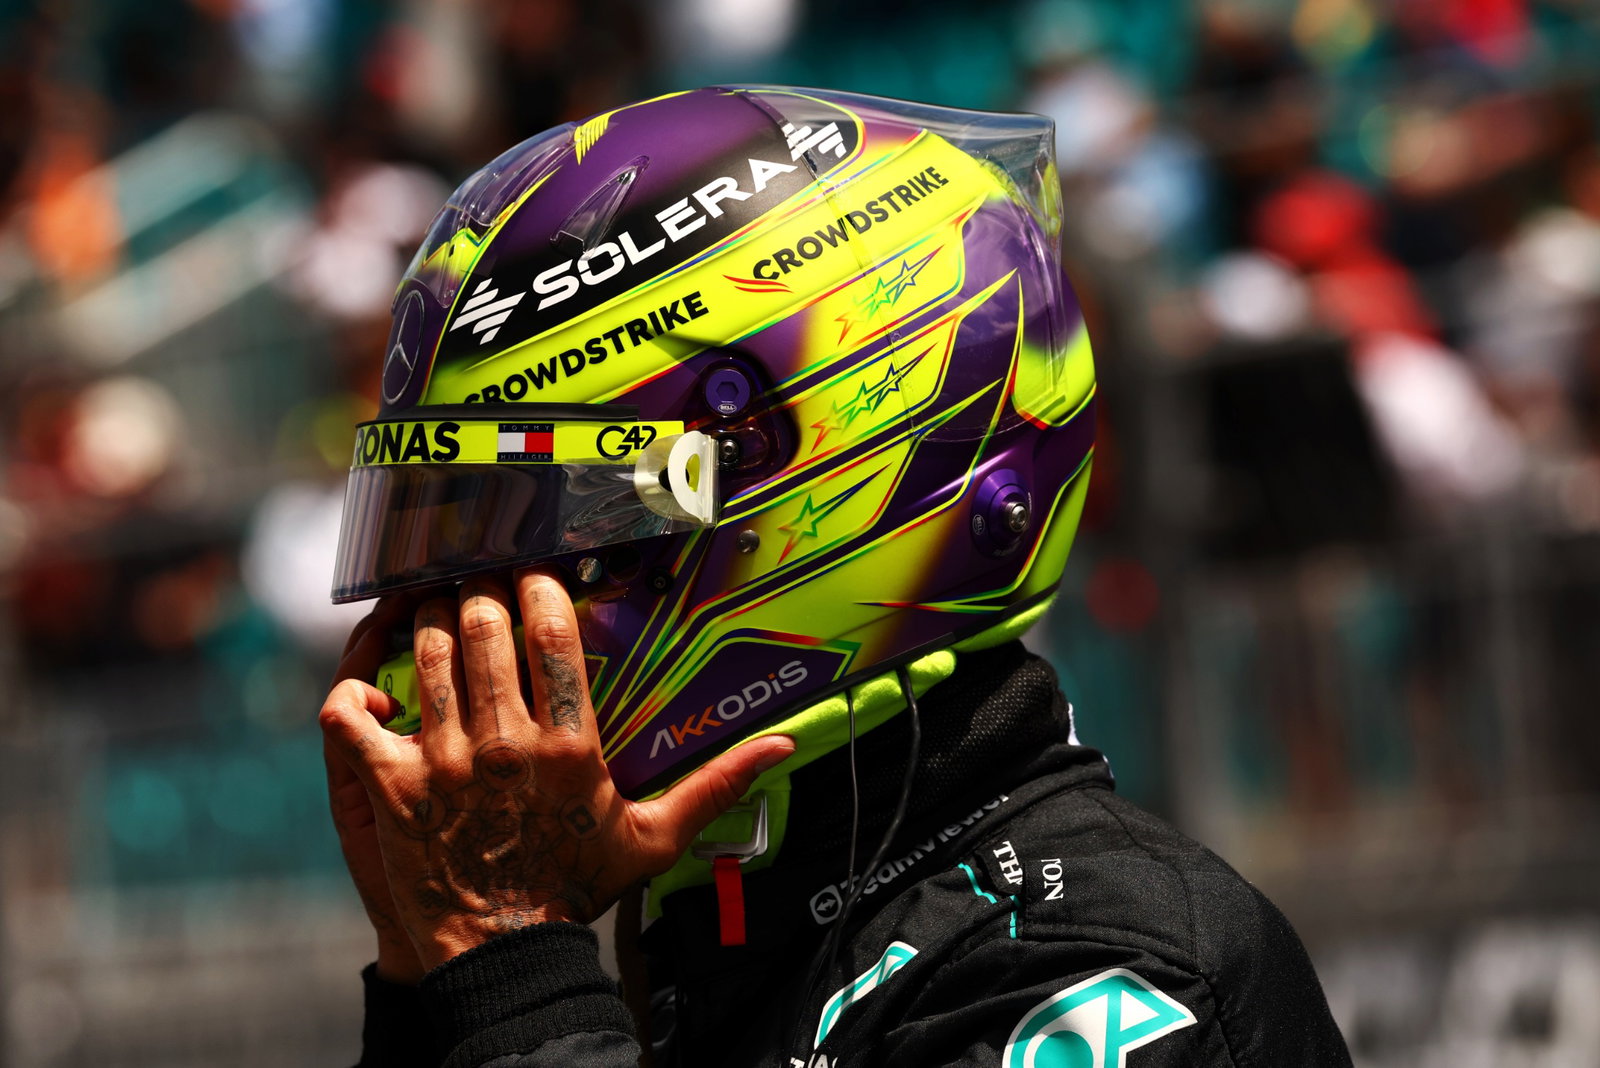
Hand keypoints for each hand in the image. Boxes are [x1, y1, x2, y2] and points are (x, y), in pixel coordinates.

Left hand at [318, 569, 794, 970]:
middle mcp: (505, 743)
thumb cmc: (579, 888)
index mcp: (569, 744)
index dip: (537, 585)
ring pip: (423, 652)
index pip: (550, 630)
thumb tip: (782, 747)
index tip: (532, 576)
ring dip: (423, 621)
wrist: (506, 953)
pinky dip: (354, 691)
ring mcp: (443, 762)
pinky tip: (375, 691)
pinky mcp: (391, 786)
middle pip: (480, 624)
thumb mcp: (655, 837)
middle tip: (477, 586)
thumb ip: (717, 784)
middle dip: (476, 591)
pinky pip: (351, 713)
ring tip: (432, 615)